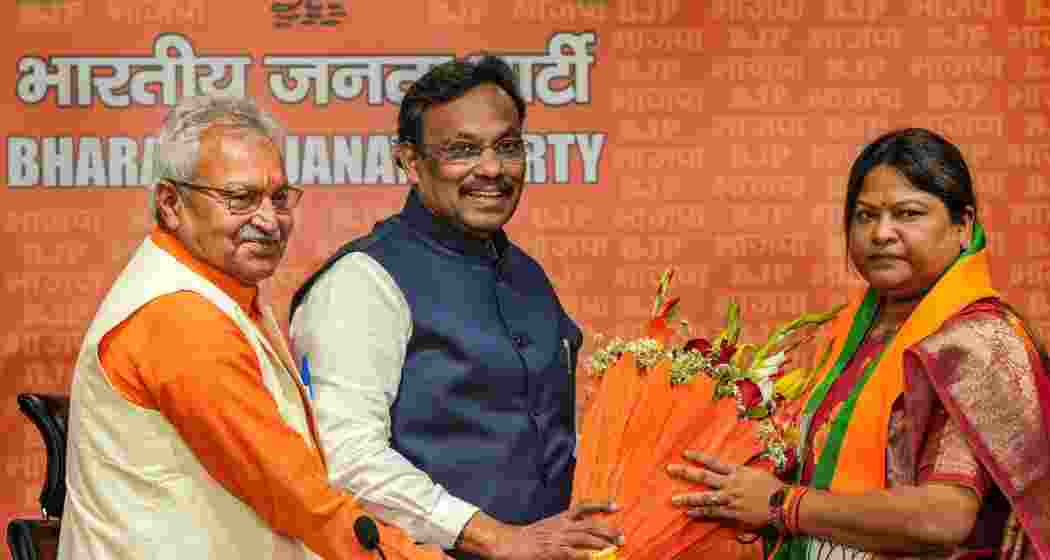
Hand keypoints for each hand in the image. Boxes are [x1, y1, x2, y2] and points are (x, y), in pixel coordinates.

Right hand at [493, 501, 623, 559]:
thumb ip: (565, 527)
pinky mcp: (553, 551)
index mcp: (561, 517)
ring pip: (586, 538)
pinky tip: (595, 558)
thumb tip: (582, 530)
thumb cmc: (529, 537)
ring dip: (603, 543)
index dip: (602, 506)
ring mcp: (558, 538)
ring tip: (615, 546)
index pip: (585, 506)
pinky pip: (574, 553)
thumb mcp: (549, 526)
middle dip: (608, 530)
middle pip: (591, 524)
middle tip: (623, 536)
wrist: (510, 542)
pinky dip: (586, 556)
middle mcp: (562, 525)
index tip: (617, 506)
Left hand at [667, 451, 782, 530]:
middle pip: (704, 477)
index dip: (698, 457)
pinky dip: (701, 513)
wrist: (783, 503)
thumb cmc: (773, 487)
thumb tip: (734, 472)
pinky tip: (689, 513)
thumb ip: (742, 473)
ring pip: (705, 498)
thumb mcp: (756, 474)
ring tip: (673, 499)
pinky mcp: (733, 513)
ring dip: (688, 498)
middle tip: (670, 469)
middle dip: (685, 473)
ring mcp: (730, 499)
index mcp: (736, 472)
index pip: (713, 462)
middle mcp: (730, 484)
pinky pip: (713, 513)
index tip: (685, 453)